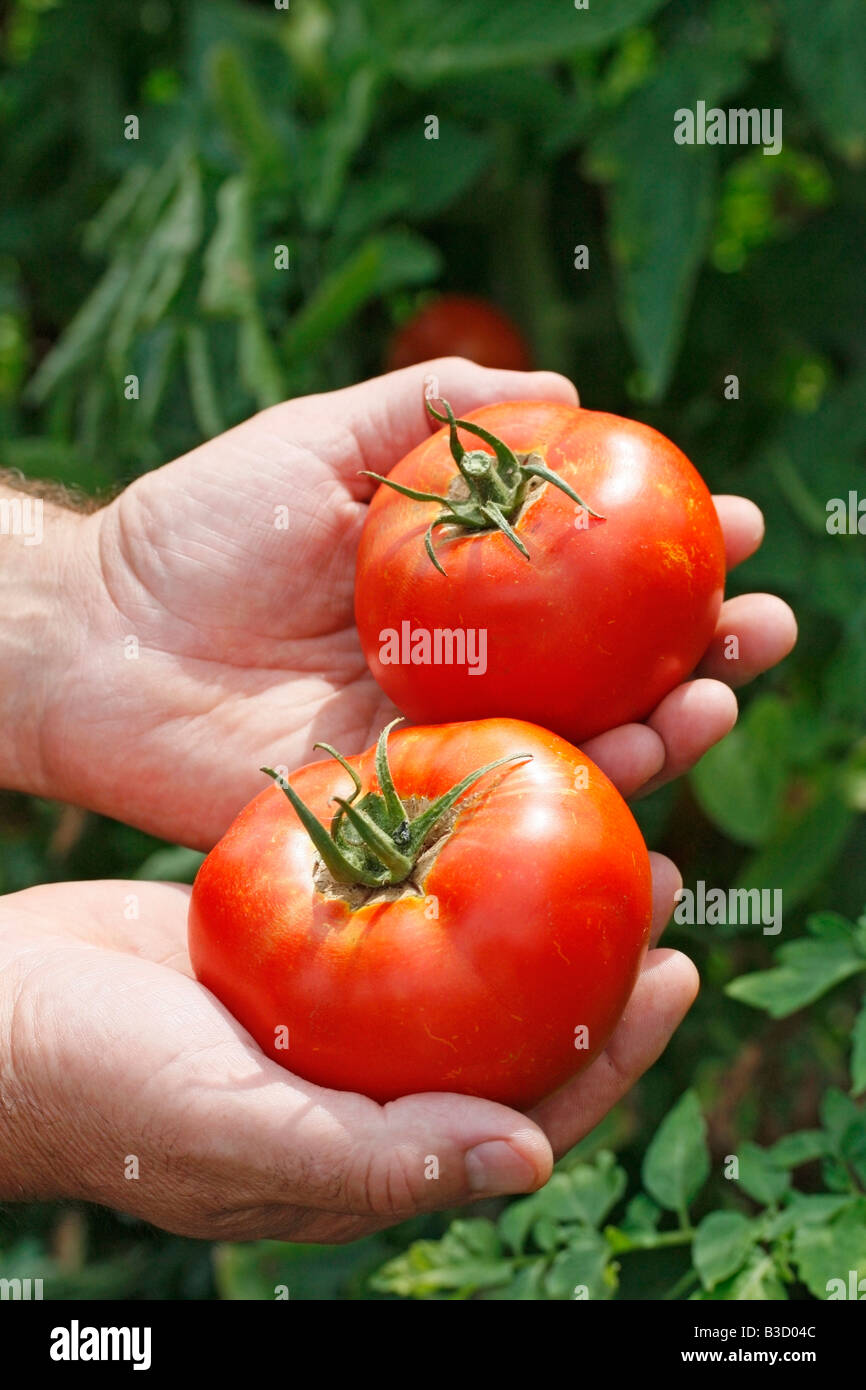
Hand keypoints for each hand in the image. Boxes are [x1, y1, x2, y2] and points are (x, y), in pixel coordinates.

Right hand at [0, 848, 690, 1240]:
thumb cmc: (99, 1088)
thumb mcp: (234, 1131)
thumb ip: (377, 1153)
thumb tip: (527, 1160)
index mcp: (374, 1147)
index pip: (527, 1116)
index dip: (611, 1054)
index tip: (674, 971)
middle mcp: (368, 1081)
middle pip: (514, 1027)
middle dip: (593, 963)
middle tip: (659, 874)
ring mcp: (332, 1013)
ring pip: (462, 957)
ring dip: (528, 898)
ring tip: (592, 818)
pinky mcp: (294, 948)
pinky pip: (393, 906)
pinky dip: (441, 860)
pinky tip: (471, 801)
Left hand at [12, 359, 794, 847]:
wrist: (92, 636)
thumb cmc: (196, 527)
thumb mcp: (318, 437)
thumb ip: (431, 410)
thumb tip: (566, 390)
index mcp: (457, 588)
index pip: (588, 577)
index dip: (666, 554)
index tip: (737, 528)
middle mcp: (463, 669)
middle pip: (604, 672)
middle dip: (698, 652)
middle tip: (766, 629)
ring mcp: (432, 743)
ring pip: (568, 747)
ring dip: (661, 731)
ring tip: (718, 699)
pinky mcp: (391, 809)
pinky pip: (492, 812)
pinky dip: (570, 801)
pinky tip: (636, 779)